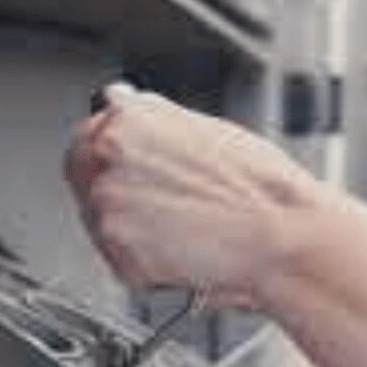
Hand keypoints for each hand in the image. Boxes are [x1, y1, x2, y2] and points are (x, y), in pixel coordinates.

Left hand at [65, 82, 324, 309]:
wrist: (282, 237)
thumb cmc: (261, 186)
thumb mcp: (205, 126)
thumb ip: (152, 116)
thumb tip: (121, 101)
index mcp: (127, 120)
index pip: (88, 137)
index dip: (109, 159)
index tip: (128, 173)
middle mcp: (108, 158)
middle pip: (84, 180)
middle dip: (114, 193)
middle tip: (156, 209)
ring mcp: (109, 208)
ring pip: (102, 224)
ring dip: (131, 231)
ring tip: (184, 232)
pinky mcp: (120, 255)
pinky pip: (121, 262)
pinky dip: (146, 265)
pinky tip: (184, 253)